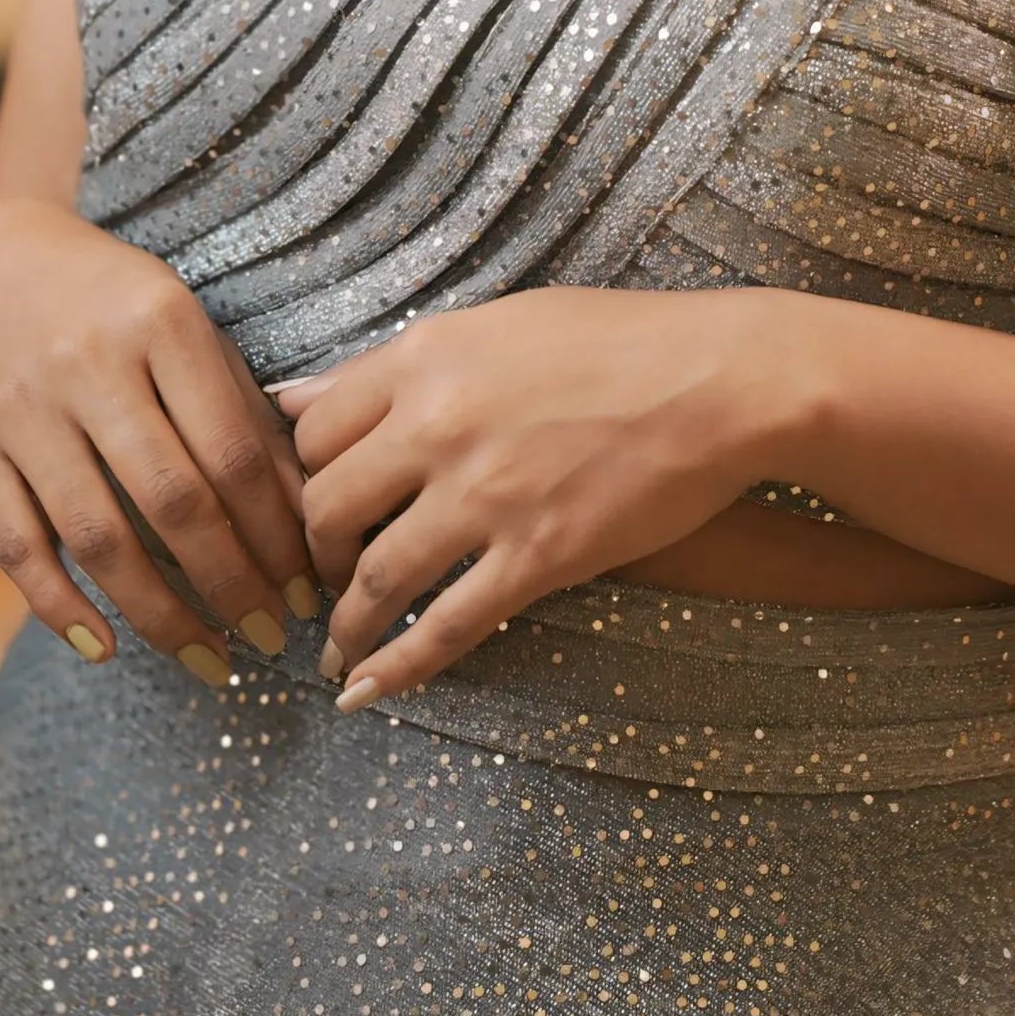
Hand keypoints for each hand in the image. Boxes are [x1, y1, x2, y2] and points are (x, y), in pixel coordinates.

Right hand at [0, 198, 319, 679]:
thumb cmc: (115, 304)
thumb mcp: (190, 330)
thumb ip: (244, 412)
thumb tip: (307, 513)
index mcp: (162, 324)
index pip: (234, 452)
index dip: (277, 534)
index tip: (310, 589)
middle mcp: (89, 366)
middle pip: (174, 502)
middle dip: (232, 583)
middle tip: (272, 636)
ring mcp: (22, 411)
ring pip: (99, 537)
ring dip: (160, 614)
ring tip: (209, 659)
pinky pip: (19, 545)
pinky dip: (61, 606)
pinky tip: (107, 646)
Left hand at [280, 288, 791, 702]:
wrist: (721, 380)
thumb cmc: (620, 339)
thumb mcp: (496, 324)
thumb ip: (396, 367)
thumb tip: (293, 395)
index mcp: (426, 359)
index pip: (314, 431)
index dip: (301, 477)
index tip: (315, 504)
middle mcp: (438, 427)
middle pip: (327, 509)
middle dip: (315, 555)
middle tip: (327, 577)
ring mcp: (487, 497)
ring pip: (376, 578)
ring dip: (345, 626)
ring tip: (337, 653)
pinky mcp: (537, 556)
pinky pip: (448, 626)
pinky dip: (399, 667)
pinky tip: (367, 691)